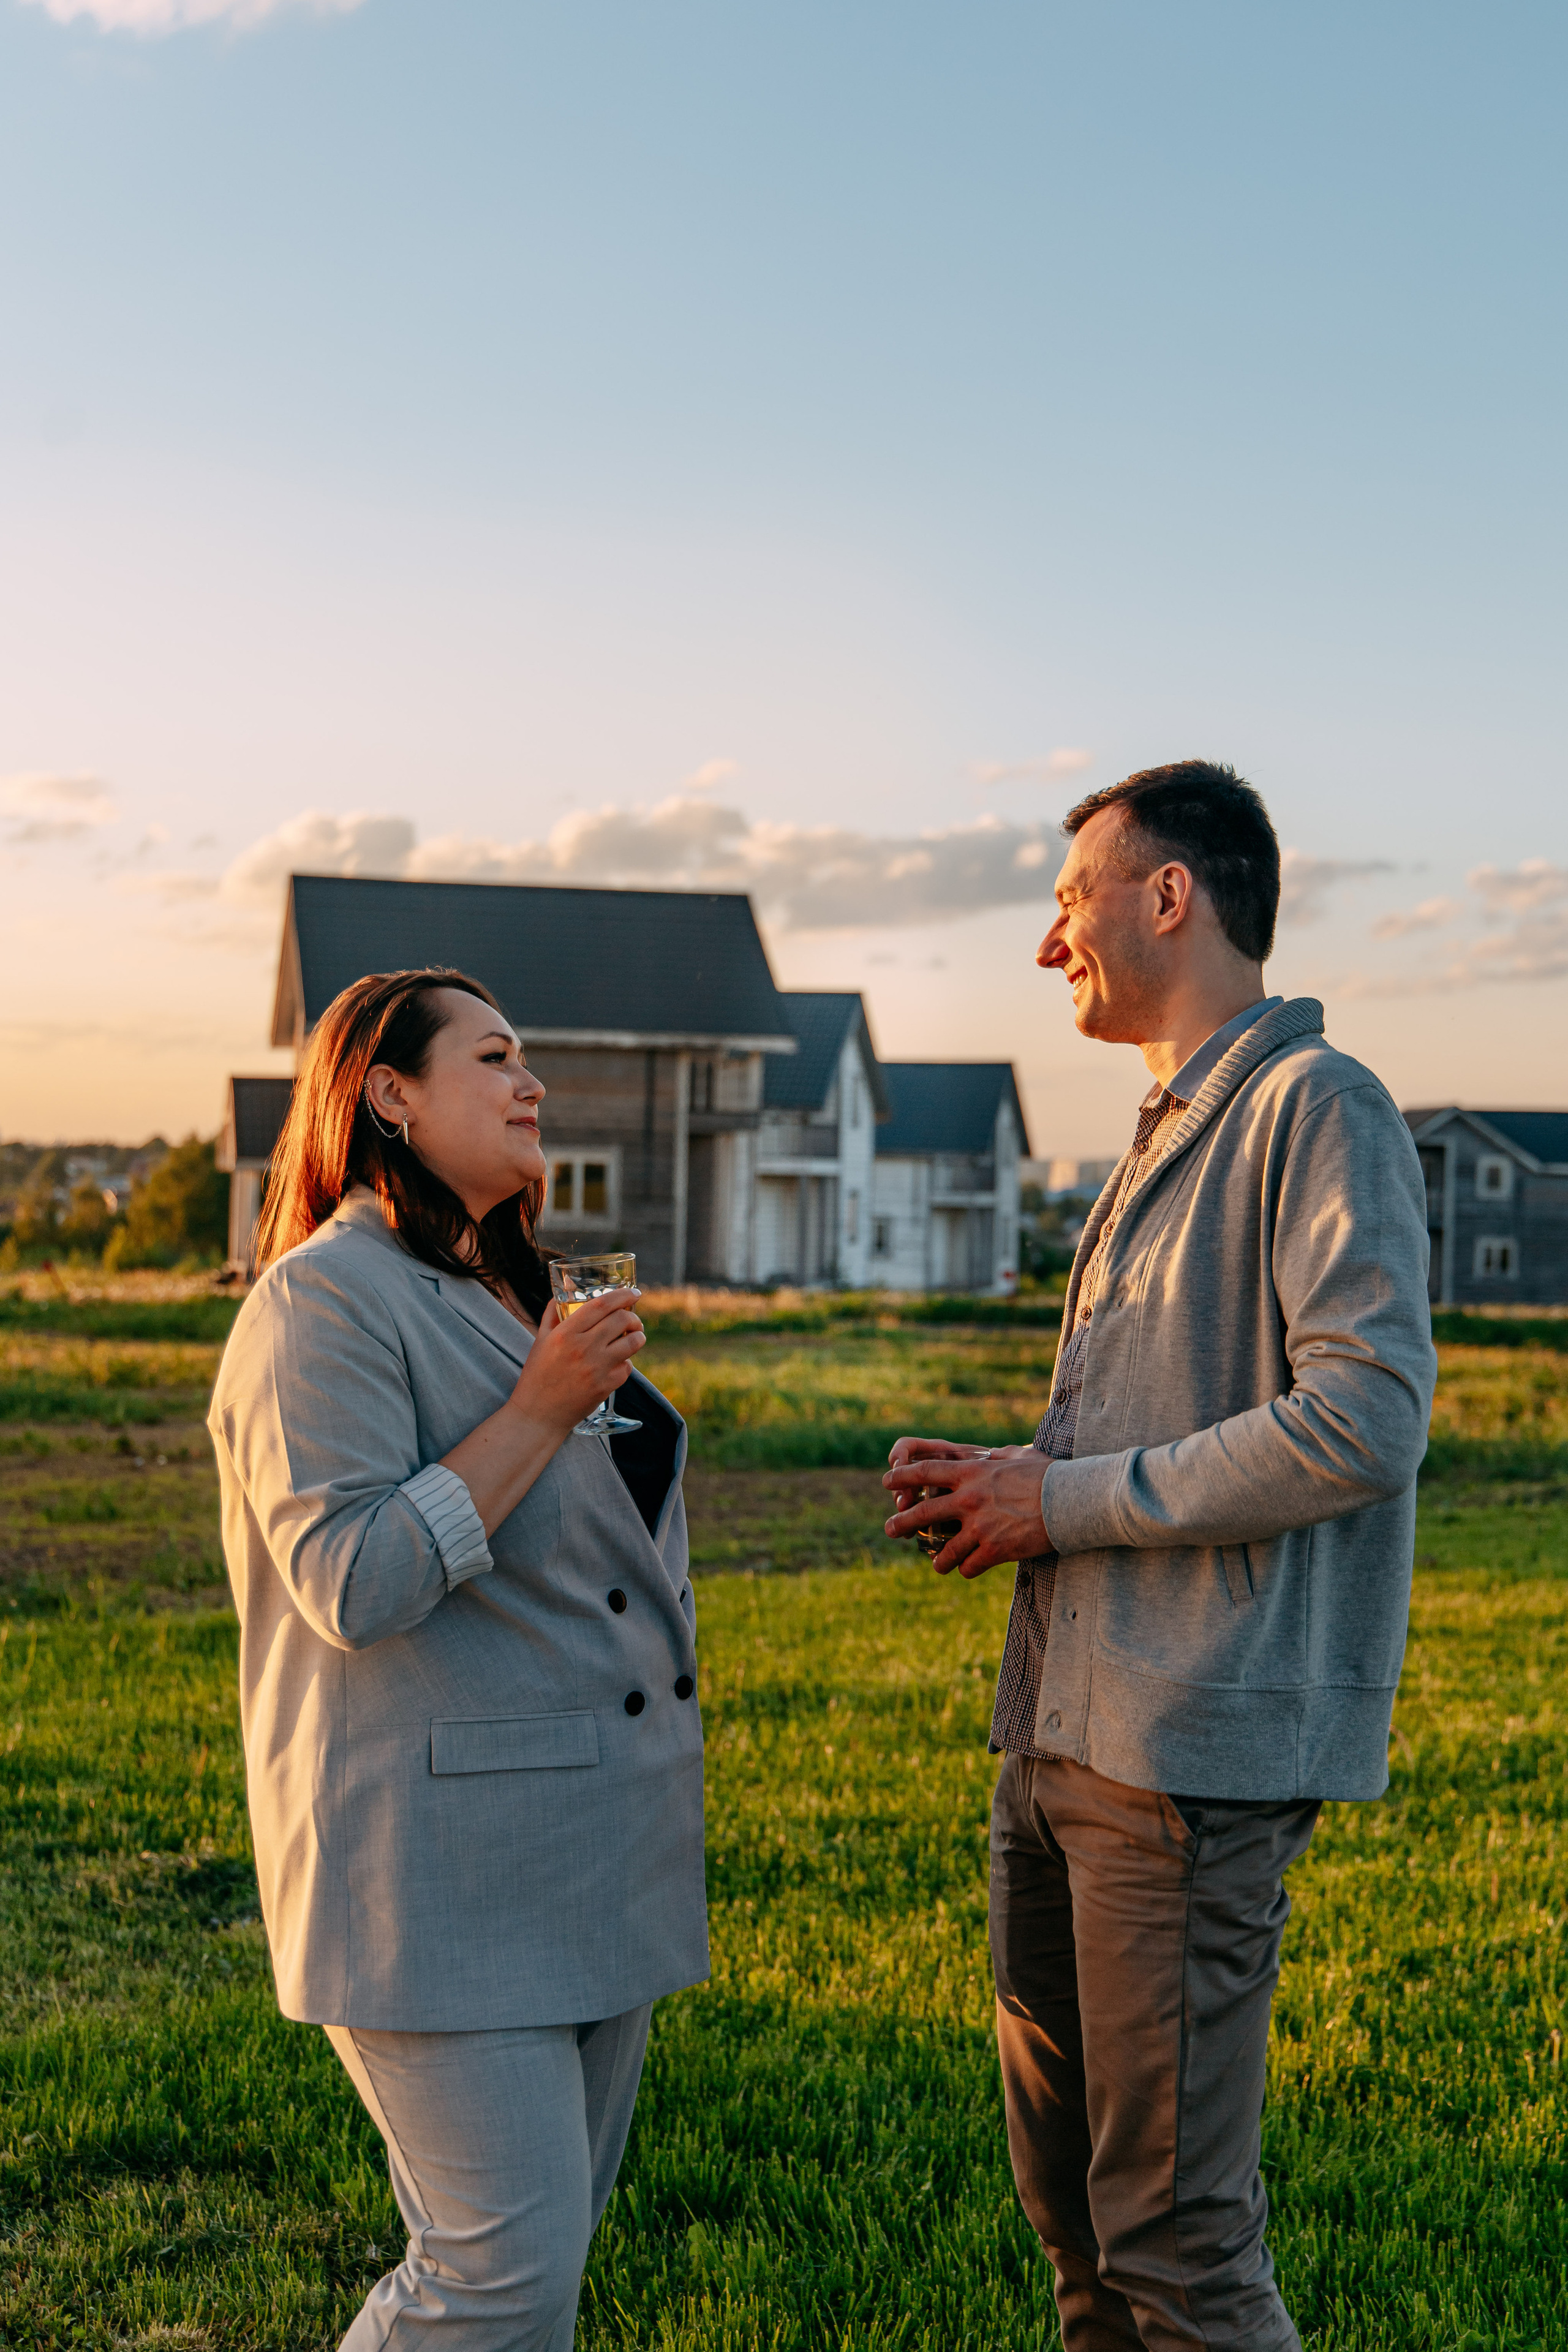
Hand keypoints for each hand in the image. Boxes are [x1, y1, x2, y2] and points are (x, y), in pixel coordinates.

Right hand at [509, 1290, 646, 1435]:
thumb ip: (551, 1316)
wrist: (538, 1415)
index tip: (634, 1292)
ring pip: (632, 1343)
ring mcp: (596, 1368)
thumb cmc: (537, 1375)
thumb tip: (559, 1295)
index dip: (622, 1295)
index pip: (601, 1305)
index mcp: (565, 1333)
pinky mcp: (606, 1387)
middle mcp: (582, 1348)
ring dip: (638, 1336)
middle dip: (633, 1316)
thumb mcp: (540, 1341)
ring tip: (635, 1336)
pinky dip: (626, 1362)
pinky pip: (627, 1367)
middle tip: (633, 1319)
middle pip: (621, 1320)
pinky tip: (619, 1362)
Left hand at [881, 1445, 1049, 1578]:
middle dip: (901, 1522)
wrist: (1070, 1501)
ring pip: (944, 1551)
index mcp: (972, 1473)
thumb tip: (994, 1454)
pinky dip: (967, 1569)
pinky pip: (969, 1567)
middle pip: (923, 1513)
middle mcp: (969, 1499)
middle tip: (889, 1529)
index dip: (902, 1477)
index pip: (926, 1471)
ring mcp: (980, 1527)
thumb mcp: (1020, 1456)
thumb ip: (1000, 1456)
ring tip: (937, 1564)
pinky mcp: (994, 1550)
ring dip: (938, 1560)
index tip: (886, 1481)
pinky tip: (969, 1569)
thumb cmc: (1049, 1475)